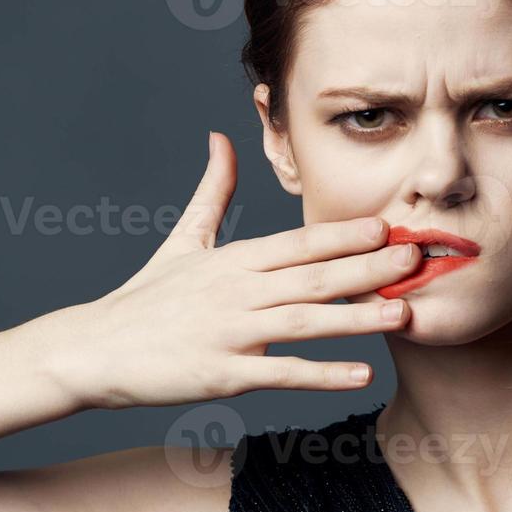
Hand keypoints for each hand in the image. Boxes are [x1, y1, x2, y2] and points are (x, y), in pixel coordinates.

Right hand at [57, 131, 418, 409]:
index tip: (389, 226)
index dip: (346, 234)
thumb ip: (212, 191)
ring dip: (358, 318)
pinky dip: (322, 374)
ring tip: (404, 314)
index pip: (299, 242)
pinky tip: (361, 373)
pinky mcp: (222, 373)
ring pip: (306, 321)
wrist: (93, 349)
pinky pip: (282, 373)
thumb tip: (221, 138)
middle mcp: (237, 291)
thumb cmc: (143, 298)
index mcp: (233, 259)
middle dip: (369, 267)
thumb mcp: (182, 239)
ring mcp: (230, 332)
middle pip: (313, 276)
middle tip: (417, 258)